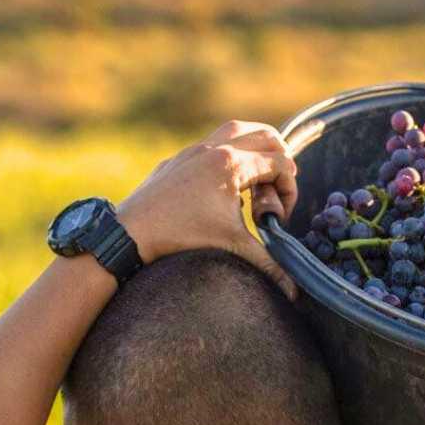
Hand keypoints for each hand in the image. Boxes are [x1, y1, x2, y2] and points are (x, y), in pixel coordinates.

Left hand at [115, 121, 297, 298]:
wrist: (128, 233)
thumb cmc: (181, 237)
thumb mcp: (231, 248)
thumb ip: (268, 265)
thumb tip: (295, 293)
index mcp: (231, 164)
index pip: (280, 162)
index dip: (290, 189)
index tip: (279, 217)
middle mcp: (213, 149)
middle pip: (264, 134)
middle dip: (279, 160)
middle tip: (276, 191)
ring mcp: (193, 151)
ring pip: (236, 130)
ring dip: (254, 151)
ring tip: (255, 184)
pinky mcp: (177, 161)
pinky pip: (212, 145)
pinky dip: (228, 158)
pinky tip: (223, 192)